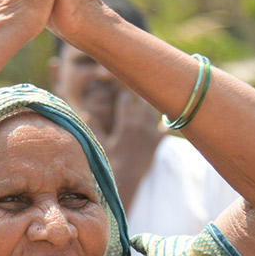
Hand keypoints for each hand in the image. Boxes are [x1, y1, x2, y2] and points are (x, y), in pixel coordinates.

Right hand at [83, 88, 161, 209]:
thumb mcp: (99, 144)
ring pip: (155, 107)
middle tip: (136, 75)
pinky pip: (167, 125)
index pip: (125, 96)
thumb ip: (94, 126)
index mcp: (126, 123)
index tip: (118, 76)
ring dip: (152, 97)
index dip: (121, 84)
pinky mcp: (158, 140)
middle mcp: (141, 125)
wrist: (127, 181)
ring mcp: (152, 132)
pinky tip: (169, 107)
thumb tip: (85, 111)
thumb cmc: (110, 163)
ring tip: (150, 86)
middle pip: (143, 97)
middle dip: (139, 86)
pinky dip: (167, 116)